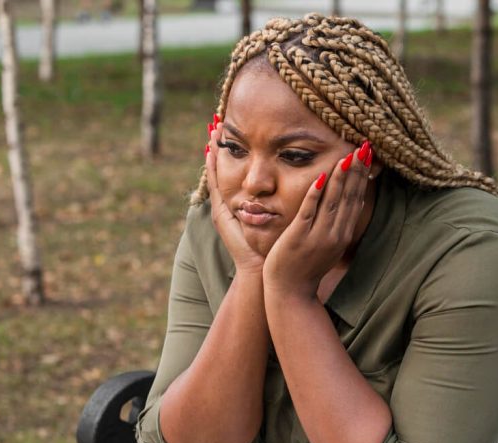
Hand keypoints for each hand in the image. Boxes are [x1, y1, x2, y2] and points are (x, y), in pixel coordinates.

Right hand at [204, 118, 265, 276]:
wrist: (261, 269)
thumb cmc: (271, 246)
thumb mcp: (276, 218)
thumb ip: (278, 200)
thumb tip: (287, 182)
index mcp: (241, 204)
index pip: (235, 171)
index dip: (233, 152)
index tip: (230, 127)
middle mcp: (228, 204)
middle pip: (220, 167)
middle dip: (217, 144)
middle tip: (216, 119)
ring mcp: (222, 208)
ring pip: (214, 172)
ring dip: (212, 149)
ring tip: (212, 125)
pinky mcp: (221, 214)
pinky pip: (214, 184)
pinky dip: (211, 166)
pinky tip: (210, 148)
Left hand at [262, 141, 372, 300]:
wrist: (290, 292)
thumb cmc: (307, 266)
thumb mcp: (330, 244)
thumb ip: (340, 223)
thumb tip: (355, 199)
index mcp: (343, 234)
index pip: (356, 199)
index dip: (362, 176)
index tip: (368, 155)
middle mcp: (335, 234)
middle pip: (349, 197)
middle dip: (356, 171)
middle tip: (363, 146)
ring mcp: (317, 236)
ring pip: (332, 202)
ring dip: (340, 177)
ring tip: (347, 155)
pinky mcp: (298, 237)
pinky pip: (308, 212)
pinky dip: (315, 194)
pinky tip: (321, 176)